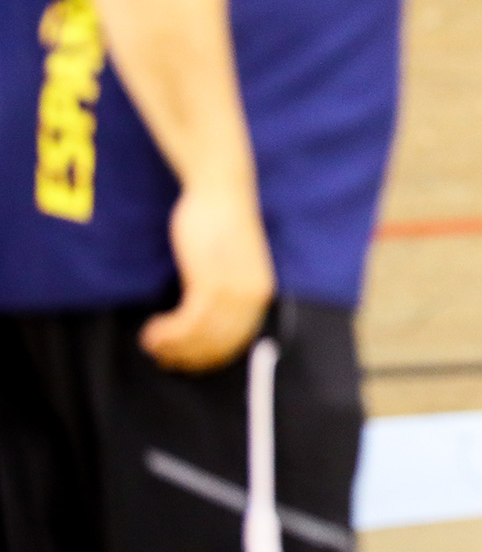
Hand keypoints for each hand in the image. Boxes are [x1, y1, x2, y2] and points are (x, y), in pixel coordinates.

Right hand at [143, 181, 275, 371]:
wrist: (221, 189)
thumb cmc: (221, 222)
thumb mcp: (229, 263)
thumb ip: (223, 291)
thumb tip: (200, 323)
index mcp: (260, 294)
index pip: (236, 342)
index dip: (206, 357)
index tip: (183, 361)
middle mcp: (252, 296)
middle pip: (217, 344)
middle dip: (185, 355)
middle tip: (160, 355)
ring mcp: (233, 290)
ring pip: (200, 335)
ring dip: (171, 345)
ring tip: (151, 343)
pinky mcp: (210, 280)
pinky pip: (189, 320)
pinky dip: (169, 331)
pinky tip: (153, 330)